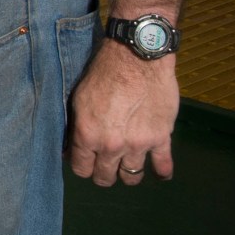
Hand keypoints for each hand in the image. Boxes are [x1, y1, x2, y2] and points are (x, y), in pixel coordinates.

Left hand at [67, 39, 178, 186]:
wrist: (137, 58)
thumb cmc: (103, 73)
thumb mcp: (78, 99)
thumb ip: (76, 127)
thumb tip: (70, 149)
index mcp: (87, 135)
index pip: (81, 168)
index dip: (81, 166)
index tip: (84, 161)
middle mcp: (112, 146)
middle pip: (105, 177)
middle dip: (102, 174)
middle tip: (104, 166)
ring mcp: (138, 145)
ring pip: (131, 176)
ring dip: (128, 174)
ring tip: (127, 167)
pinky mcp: (161, 138)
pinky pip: (163, 165)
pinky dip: (162, 172)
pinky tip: (160, 174)